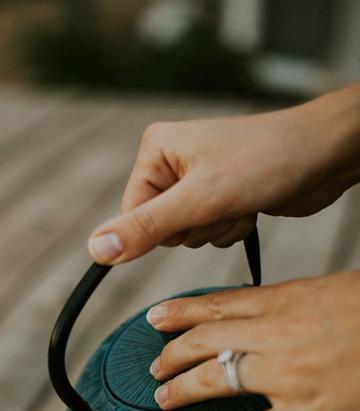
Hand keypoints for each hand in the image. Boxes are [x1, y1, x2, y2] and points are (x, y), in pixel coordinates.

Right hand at [88, 85, 359, 263]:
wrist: (323, 155)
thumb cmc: (264, 163)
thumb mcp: (198, 202)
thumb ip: (144, 229)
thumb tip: (95, 250)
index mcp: (155, 151)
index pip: (132, 216)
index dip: (164, 228)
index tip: (194, 212)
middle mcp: (171, 162)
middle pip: (160, 230)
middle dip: (195, 228)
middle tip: (222, 203)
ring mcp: (196, 180)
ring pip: (187, 236)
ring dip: (215, 230)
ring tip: (239, 201)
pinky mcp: (219, 195)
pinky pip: (208, 233)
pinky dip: (229, 228)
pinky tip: (248, 206)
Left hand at [147, 271, 359, 410]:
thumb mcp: (338, 292)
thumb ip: (299, 304)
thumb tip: (275, 310)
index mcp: (289, 300)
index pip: (220, 305)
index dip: (181, 312)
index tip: (155, 318)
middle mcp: (279, 334)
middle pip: (205, 340)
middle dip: (172, 354)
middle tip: (155, 366)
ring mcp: (288, 375)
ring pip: (214, 380)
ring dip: (181, 389)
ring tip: (163, 397)